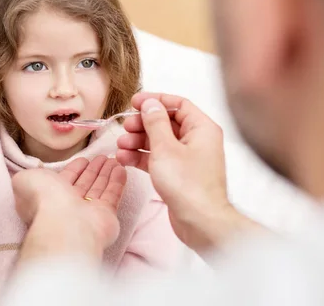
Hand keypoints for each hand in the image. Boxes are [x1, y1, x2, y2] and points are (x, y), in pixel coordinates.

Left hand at [12, 156, 126, 262]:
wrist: (63, 224)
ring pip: (99, 188)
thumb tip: (29, 176)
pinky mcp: (106, 216)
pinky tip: (120, 168)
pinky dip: (117, 182)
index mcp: (49, 196)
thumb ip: (26, 175)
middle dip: (93, 169)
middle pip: (84, 183)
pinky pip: (112, 195)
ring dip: (106, 173)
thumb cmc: (43, 200)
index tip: (84, 158)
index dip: (74, 169)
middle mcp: (68, 205)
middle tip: (104, 156)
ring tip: (114, 159)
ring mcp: (88, 212)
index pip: (65, 179)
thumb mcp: (24, 180)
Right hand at [116, 92, 242, 253]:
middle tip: (126, 127)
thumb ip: (155, 122)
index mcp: (201, 128)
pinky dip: (141, 157)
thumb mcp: (165, 148)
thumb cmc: (188, 186)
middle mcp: (197, 141)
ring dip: (138, 141)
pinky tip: (124, 158)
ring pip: (159, 141)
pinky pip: (157, 158)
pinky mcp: (178, 173)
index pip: (178, 104)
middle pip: (166, 122)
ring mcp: (187, 158)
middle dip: (142, 124)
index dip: (155, 101)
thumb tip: (150, 104)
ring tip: (121, 145)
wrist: (200, 222)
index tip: (135, 102)